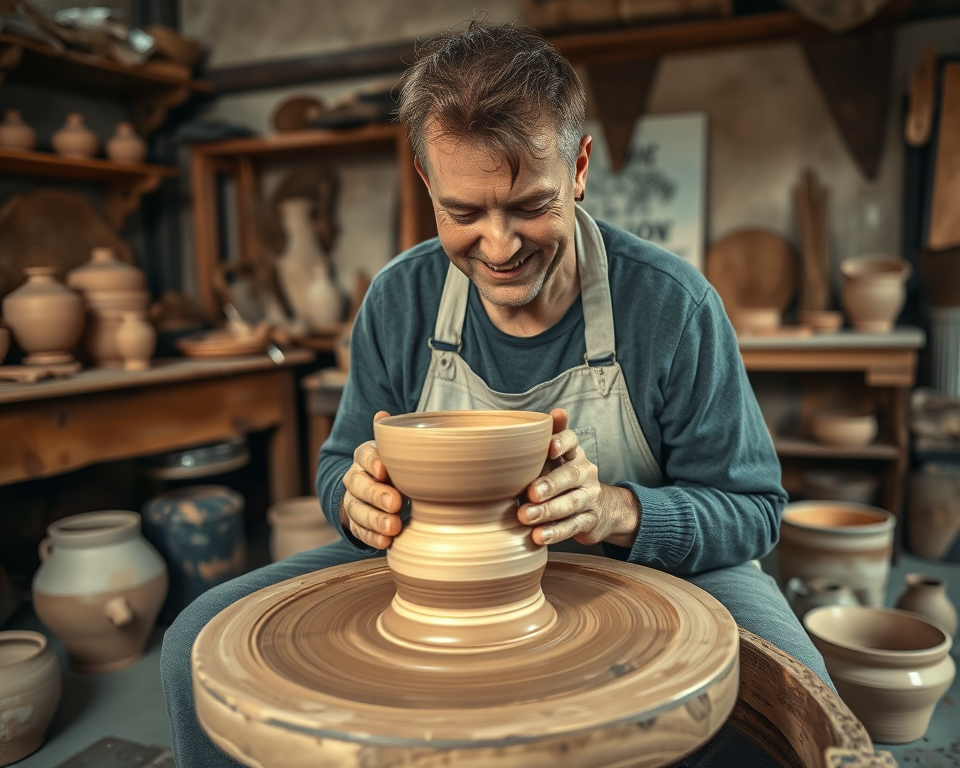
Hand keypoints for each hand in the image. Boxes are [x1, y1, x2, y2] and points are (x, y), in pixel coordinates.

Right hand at [339, 411, 403, 548]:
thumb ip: (392, 436)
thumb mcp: (394, 449)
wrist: (376, 487)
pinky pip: (360, 531)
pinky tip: (386, 541)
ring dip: (375, 520)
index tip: (384, 470)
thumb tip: (382, 414)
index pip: (364, 455)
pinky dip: (372, 537)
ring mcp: (353, 501)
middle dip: (376, 495)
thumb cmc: (393, 465)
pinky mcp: (356, 522)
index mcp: (365, 455)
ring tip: (393, 527)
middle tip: (395, 503)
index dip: (372, 462)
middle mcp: (355, 478)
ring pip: (358, 510)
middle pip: (360, 486)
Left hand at [518, 408, 640, 547]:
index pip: (572, 441)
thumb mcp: (554, 462)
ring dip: (548, 511)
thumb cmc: (564, 481)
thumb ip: (541, 444)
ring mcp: (590, 497)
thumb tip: (532, 423)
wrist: (602, 510)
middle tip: (531, 493)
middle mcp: (585, 473)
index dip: (562, 442)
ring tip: (526, 517)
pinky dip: (556, 532)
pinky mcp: (590, 521)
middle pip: (571, 475)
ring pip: (572, 503)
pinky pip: (574, 526)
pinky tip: (539, 536)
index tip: (550, 447)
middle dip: (550, 484)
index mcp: (574, 454)